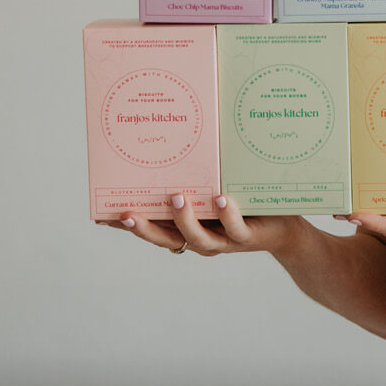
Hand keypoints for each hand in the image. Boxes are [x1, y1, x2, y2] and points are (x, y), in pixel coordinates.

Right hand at [96, 194, 303, 256]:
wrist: (285, 226)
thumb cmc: (243, 202)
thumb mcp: (214, 187)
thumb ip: (193, 177)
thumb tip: (170, 146)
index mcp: (186, 227)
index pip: (151, 228)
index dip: (126, 226)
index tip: (101, 216)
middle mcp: (200, 237)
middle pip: (165, 239)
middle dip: (145, 229)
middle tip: (127, 213)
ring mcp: (223, 239)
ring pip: (198, 238)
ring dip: (184, 220)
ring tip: (176, 197)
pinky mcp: (248, 236)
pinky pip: (235, 229)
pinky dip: (227, 216)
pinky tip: (221, 200)